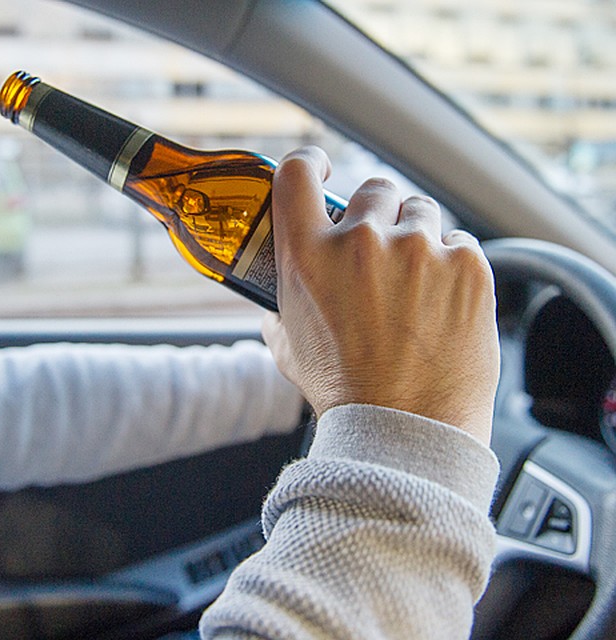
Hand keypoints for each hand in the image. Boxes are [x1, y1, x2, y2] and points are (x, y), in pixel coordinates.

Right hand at [262, 147, 498, 442]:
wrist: (406, 428)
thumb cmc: (344, 393)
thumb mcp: (289, 348)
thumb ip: (281, 310)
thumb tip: (277, 306)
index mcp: (307, 256)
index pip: (298, 173)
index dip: (311, 164)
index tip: (322, 170)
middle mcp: (360, 242)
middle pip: (373, 190)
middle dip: (377, 217)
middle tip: (380, 254)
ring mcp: (418, 249)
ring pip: (421, 213)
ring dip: (416, 238)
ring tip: (415, 286)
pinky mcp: (467, 264)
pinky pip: (459, 243)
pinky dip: (451, 265)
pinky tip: (442, 303)